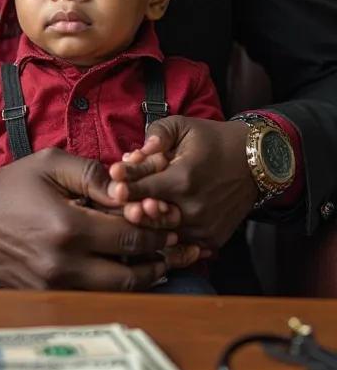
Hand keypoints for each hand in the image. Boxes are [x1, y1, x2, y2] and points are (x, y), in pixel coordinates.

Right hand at [0, 148, 185, 290]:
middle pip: (130, 273)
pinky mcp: (46, 295)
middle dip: (158, 258)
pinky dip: (114, 284)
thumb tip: (129, 190)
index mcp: (67, 227)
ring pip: (115, 292)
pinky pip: (92, 295)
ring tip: (159, 262)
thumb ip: (94, 174)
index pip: (129, 236)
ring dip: (142, 277)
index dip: (156, 229)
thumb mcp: (51, 164)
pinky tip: (126, 269)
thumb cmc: (11, 185)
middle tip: (174, 246)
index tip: (169, 221)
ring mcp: (53, 285)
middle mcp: (63, 263)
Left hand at [107, 117, 258, 247]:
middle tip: (121, 205)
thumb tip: (136, 152)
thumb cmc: (214, 141)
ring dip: (149, 225)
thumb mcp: (184, 126)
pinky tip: (159, 226)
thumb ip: (157, 134)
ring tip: (138, 215)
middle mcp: (193, 208)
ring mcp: (204, 227)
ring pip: (164, 234)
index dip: (125, 187)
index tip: (113, 183)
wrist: (257, 162)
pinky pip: (182, 243)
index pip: (143, 189)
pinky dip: (169, 236)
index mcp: (183, 179)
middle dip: (132, 211)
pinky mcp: (213, 239)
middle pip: (149, 218)